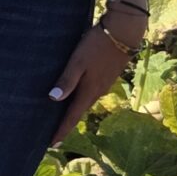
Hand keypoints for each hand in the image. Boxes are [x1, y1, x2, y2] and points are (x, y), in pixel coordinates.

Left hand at [47, 16, 142, 145]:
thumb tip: (53, 99)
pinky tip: (74, 94)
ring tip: (60, 116)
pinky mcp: (107, 76)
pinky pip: (91, 92)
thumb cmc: (97, 45)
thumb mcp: (78, 61)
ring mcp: (104, 84)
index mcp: (89, 91)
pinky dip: (80, 98)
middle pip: (79, 112)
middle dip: (66, 124)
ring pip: (85, 102)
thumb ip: (67, 80)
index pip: (72, 117)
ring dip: (73, 111)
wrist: (124, 31)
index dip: (61, 131)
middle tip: (53, 134)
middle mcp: (97, 92)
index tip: (51, 144)